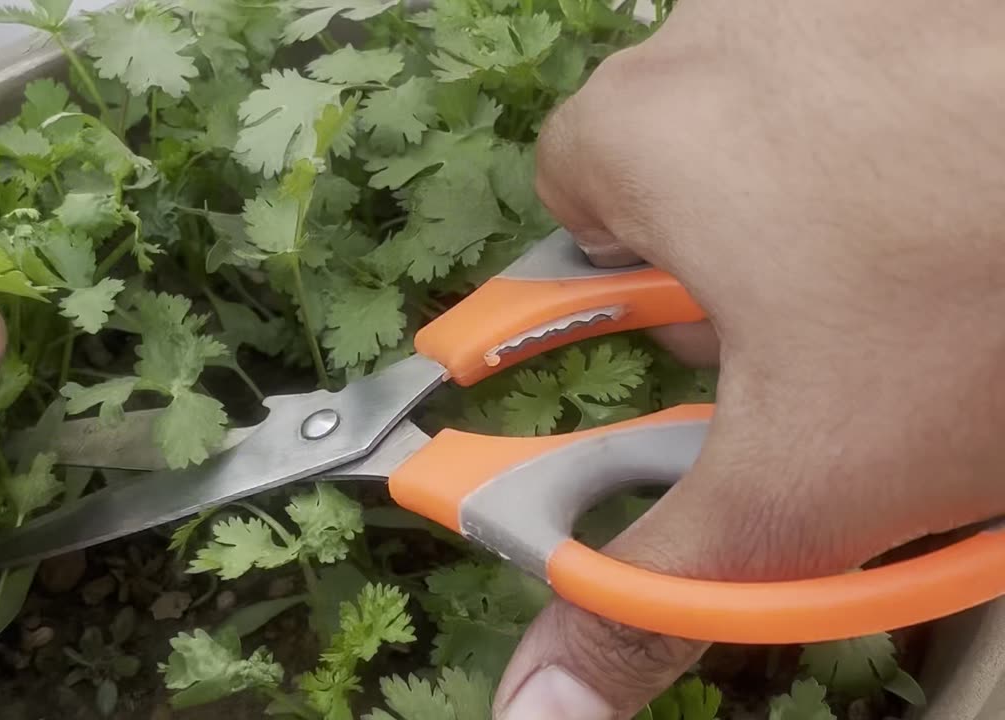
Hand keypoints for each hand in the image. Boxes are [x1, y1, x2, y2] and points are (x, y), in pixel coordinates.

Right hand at [494, 3, 1004, 718]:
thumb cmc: (985, 304)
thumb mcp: (806, 485)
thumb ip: (653, 593)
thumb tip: (538, 700)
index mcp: (641, 131)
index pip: (573, 222)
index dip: (641, 307)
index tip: (721, 350)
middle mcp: (718, 31)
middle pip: (680, 173)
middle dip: (742, 267)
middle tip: (837, 333)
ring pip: (782, 124)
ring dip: (826, 206)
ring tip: (930, 270)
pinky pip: (873, 75)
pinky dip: (907, 143)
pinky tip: (972, 204)